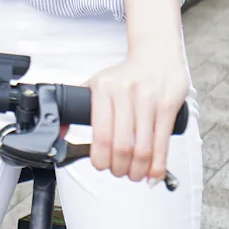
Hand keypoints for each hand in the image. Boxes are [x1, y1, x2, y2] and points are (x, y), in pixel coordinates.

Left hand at [85, 45, 188, 183]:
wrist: (156, 53)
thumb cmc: (125, 74)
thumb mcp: (97, 83)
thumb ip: (77, 106)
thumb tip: (60, 132)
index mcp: (103, 88)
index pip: (100, 135)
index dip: (101, 159)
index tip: (102, 166)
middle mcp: (124, 92)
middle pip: (121, 146)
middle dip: (119, 168)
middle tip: (119, 172)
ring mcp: (148, 98)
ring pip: (142, 149)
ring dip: (138, 170)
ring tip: (135, 174)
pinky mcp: (167, 104)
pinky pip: (162, 143)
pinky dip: (158, 165)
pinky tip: (154, 174)